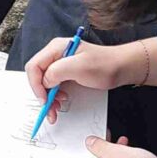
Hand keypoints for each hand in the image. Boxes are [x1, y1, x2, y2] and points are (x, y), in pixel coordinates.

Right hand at [24, 36, 148, 105]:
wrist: (122, 68)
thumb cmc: (105, 65)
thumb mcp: (80, 67)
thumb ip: (57, 72)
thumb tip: (44, 82)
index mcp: (56, 48)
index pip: (34, 67)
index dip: (36, 85)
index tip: (44, 100)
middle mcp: (56, 54)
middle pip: (38, 76)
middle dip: (42, 94)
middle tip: (50, 109)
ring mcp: (61, 63)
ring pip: (45, 83)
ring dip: (48, 97)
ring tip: (57, 108)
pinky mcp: (67, 72)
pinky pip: (54, 85)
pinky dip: (55, 96)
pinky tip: (63, 101)